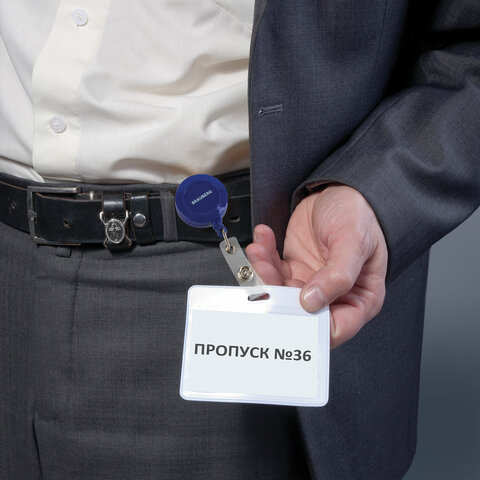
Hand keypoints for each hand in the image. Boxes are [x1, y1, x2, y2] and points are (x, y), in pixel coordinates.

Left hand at [245, 185, 387, 347]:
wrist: (340, 189)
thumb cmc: (359, 213)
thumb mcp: (354, 241)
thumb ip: (337, 275)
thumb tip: (312, 302)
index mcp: (360, 298)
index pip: (334, 327)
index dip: (309, 324)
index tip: (290, 306)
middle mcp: (334, 295)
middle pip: (300, 312)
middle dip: (277, 293)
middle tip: (264, 272)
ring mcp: (312, 282)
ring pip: (280, 291)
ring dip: (265, 271)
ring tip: (259, 251)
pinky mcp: (295, 268)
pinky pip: (273, 269)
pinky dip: (264, 255)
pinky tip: (263, 239)